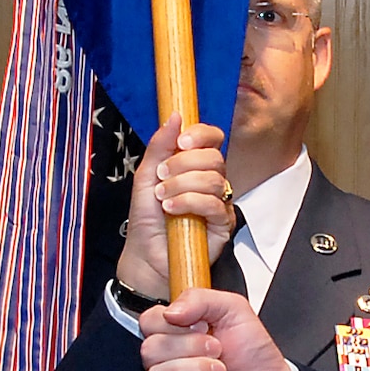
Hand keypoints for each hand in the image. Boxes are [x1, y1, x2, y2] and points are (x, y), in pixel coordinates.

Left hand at [117, 114, 233, 298]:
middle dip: (183, 164)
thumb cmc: (147, 218)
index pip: (213, 138)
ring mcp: (220, 202)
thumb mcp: (146, 176)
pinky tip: (172, 209)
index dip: (201, 135)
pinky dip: (189, 203)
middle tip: (161, 177)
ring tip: (162, 198)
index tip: (181, 142)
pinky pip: (215, 205)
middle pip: (214, 158)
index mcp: (195, 165)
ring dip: (182, 185)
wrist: (145, 254)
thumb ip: (159, 146)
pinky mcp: (224, 224)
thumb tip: (175, 116)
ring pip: (214, 180)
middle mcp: (211, 181)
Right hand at [141, 290, 291, 370]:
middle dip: (191, 347)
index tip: (202, 325)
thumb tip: (170, 311)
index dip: (172, 322)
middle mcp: (168, 360)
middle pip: (151, 348)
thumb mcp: (234, 310)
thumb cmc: (253, 355)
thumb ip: (200, 298)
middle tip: (217, 350)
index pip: (149, 321)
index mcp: (176, 332)